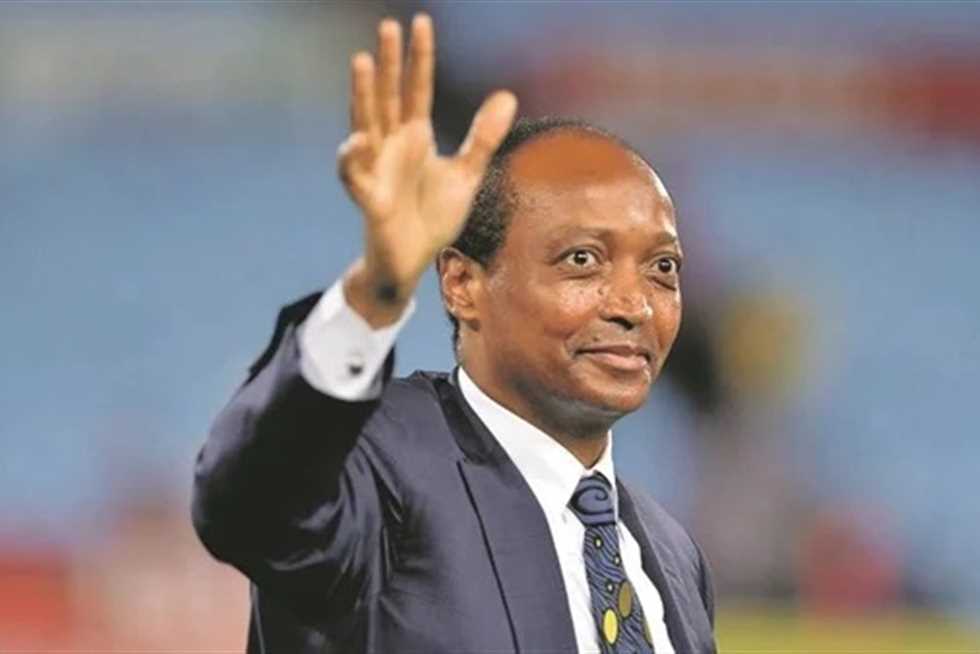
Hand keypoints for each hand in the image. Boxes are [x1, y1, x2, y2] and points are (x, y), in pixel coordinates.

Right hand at [339, 14, 516, 326]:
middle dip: (389, 62)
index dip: (420, 58)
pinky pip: (355, 174)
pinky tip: (358, 138)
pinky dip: (352, 157)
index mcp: (414, 136)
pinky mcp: (370, 198)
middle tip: (388, 25)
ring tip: (362, 61)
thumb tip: (507, 94)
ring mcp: (377, 169)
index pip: (417, 89)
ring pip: (365, 123)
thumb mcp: (466, 173)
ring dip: (362, 94)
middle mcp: (391, 146)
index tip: (422, 22)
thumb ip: (482, 136)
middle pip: (388, 96)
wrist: (414, 260)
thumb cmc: (432, 216)